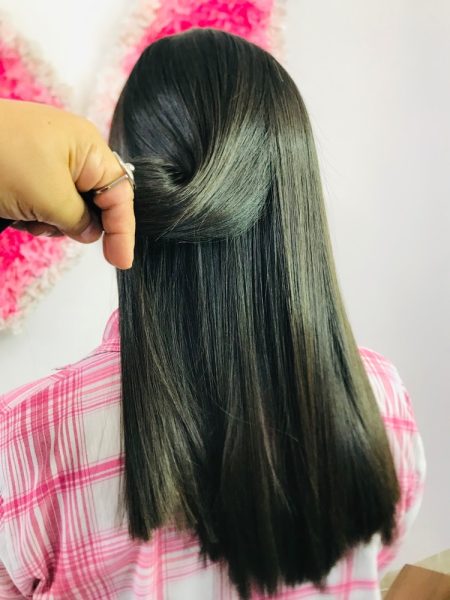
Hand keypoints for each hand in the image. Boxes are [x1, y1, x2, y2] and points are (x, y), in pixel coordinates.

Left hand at [0, 99, 134, 268]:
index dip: (122, 229)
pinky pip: (43, 203)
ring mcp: (46, 160)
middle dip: (75, 223)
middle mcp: (72, 151)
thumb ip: (80, 220)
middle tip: (51, 225)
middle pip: (94, 202)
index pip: (119, 194)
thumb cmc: (1, 159)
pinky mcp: (25, 170)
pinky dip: (32, 215)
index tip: (120, 261)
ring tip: (24, 215)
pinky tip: (13, 212)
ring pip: (66, 207)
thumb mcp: (50, 198)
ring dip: (49, 221)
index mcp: (88, 147)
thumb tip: (90, 232)